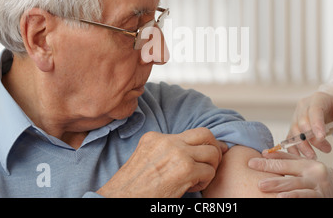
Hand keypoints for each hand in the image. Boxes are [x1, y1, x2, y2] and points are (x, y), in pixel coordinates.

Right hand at [97, 128, 227, 197]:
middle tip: (210, 164)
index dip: (201, 145)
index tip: (205, 155)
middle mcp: (167, 141)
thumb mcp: (144, 159)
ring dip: (210, 167)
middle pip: (206, 134)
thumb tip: (191, 152)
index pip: (190, 133)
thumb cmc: (131, 188)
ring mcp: (177, 153)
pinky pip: (209, 171)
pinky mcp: (185, 169)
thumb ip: (165, 152)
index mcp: (155, 137)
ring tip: (196, 179)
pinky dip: (204, 182)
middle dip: (214, 148)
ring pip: (212, 152)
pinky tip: (190, 188)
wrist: (119, 199)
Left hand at [248, 151, 332, 197]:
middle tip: (260, 183)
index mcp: (307, 164)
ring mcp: (319, 190)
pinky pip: (309, 201)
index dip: (267, 164)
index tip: (251, 163)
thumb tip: (265, 152)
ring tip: (277, 197)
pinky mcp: (322, 200)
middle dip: (275, 181)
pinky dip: (298, 202)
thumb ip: (285, 159)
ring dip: (289, 195)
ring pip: (302, 193)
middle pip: (292, 179)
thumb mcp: (304, 164)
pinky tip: (287, 202)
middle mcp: (314, 176)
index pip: (284, 164)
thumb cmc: (318, 174)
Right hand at [289, 83, 332, 157]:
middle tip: (327, 149)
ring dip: (302, 146)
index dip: (316, 124)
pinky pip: (290, 138)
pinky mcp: (293, 127)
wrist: (328, 107)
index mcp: (317, 99)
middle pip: (303, 123)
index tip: (322, 137)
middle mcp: (303, 107)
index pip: (315, 111)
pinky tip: (300, 158)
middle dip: (313, 139)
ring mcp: (296, 117)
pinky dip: (293, 149)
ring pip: (295, 132)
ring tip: (314, 157)